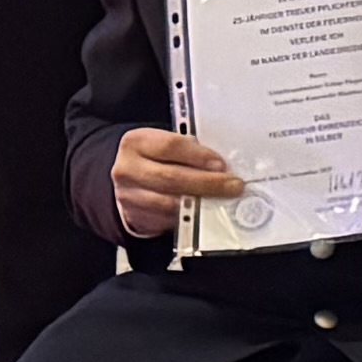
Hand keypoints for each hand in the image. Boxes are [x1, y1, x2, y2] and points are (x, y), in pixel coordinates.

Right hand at [107, 128, 246, 236]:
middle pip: (171, 177)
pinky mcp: (135, 216)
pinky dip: (190, 216)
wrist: (128, 181)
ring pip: (169, 202)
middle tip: (232, 186)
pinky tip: (205, 211)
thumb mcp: (166, 145)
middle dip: (207, 183)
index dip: (199, 156)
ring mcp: (128, 195)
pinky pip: (167, 219)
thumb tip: (221, 166)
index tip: (221, 164)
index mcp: (137, 142)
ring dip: (201, 202)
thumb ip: (189, 150)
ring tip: (223, 199)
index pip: (170, 146)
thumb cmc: (156, 158)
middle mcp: (128, 168)